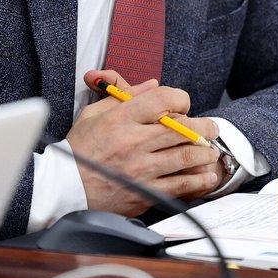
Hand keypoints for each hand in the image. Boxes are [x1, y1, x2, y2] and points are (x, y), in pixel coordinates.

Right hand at [66, 69, 222, 215]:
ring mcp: (141, 169)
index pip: (162, 99)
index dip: (180, 98)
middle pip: (182, 129)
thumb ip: (125, 96)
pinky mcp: (145, 192)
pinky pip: (181, 185)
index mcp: (121, 119)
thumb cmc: (80, 149)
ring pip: (186, 156)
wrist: (66, 187)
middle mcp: (134, 142)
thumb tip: (152, 85)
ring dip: (206, 152)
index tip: (184, 104)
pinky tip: (206, 175)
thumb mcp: (94, 114)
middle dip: (204, 127)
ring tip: (211, 150)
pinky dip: (199, 180)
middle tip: (211, 128)